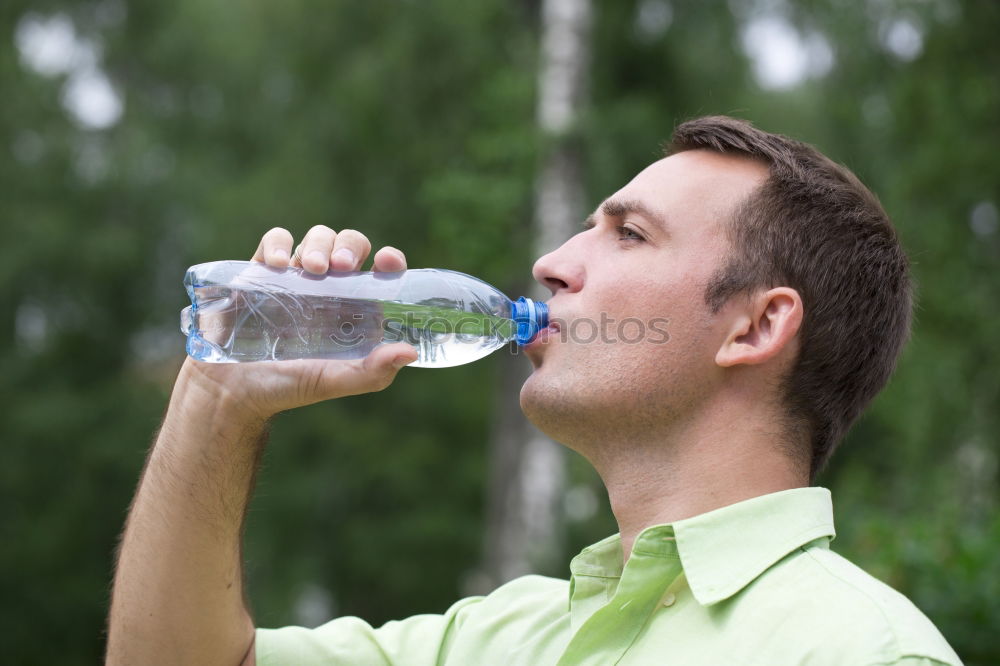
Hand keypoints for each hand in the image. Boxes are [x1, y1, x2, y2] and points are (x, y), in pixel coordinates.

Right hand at [179, 225, 417, 422]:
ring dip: (319, 244)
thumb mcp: (333, 382)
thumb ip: (372, 372)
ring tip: (312, 268)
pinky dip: (279, 243)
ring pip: (317, 237)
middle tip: (340, 266)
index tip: (388, 260)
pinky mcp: (261, 271)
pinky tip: (279, 264)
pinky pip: (275, 241)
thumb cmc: (287, 387)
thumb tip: (410, 353)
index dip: (389, 260)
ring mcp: (296, 276)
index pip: (380, 272)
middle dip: (349, 246)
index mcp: (354, 308)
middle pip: (349, 245)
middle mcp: (329, 288)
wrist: (231, 390)